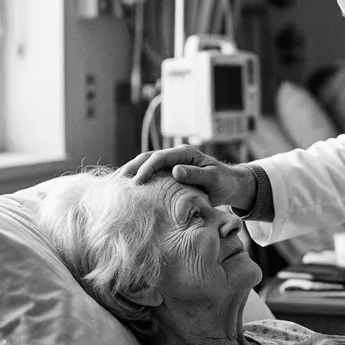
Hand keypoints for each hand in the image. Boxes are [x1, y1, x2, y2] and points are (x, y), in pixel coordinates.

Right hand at [116, 145, 255, 210]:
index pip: (160, 157)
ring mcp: (171, 164)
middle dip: (131, 169)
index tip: (137, 182)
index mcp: (185, 153)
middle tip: (116, 183)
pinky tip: (126, 191)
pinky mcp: (169, 174)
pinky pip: (150, 175)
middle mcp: (175, 156)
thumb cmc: (224, 182)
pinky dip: (137, 180)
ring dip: (130, 174)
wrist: (229, 186)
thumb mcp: (213, 179)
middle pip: (147, 158)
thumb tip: (175, 171)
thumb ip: (196, 175)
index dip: (146, 169)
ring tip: (115, 185)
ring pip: (145, 165)